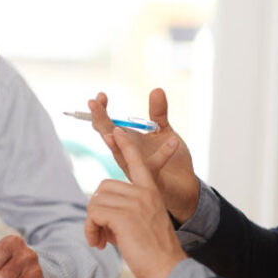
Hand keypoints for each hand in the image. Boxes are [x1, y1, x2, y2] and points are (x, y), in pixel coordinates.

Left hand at [85, 127, 187, 277]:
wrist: (168, 267)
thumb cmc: (155, 251)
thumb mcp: (143, 223)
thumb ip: (126, 211)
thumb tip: (100, 213)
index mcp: (151, 192)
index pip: (137, 162)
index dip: (125, 146)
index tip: (116, 131)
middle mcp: (143, 193)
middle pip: (103, 188)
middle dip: (96, 211)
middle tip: (101, 233)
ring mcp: (134, 202)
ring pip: (96, 201)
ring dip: (92, 223)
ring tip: (100, 240)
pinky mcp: (124, 215)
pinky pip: (94, 214)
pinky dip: (90, 230)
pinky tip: (99, 243)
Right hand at [88, 88, 198, 221]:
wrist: (185, 188)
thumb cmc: (171, 161)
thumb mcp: (163, 131)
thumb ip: (158, 113)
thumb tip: (156, 89)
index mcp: (127, 142)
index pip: (107, 125)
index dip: (101, 111)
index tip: (100, 95)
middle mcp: (126, 156)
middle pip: (107, 137)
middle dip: (100, 120)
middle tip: (92, 103)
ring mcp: (136, 169)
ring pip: (122, 155)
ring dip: (118, 141)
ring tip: (116, 129)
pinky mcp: (151, 181)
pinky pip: (154, 167)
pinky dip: (164, 153)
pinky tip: (173, 140)